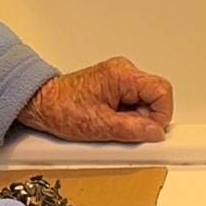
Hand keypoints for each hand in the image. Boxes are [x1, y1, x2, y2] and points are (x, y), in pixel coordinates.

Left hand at [18, 58, 172, 144]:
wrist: (42, 104)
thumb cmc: (63, 108)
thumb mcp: (101, 126)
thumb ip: (134, 130)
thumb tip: (156, 132)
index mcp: (122, 74)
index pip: (162, 91)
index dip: (160, 116)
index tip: (148, 131)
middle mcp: (123, 72)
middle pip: (155, 99)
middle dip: (145, 121)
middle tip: (124, 131)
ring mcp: (120, 81)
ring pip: (145, 105)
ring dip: (134, 122)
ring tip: (112, 127)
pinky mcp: (115, 90)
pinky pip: (133, 107)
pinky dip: (126, 120)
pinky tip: (110, 124)